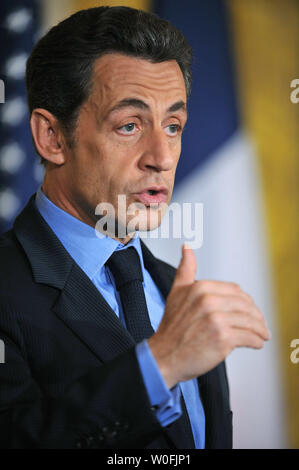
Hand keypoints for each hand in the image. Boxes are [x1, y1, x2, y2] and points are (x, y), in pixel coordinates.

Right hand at [148, 244, 270, 388]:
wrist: (164, 356)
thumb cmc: (171, 328)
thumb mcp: (176, 292)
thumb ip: (185, 269)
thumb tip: (187, 247)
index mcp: (201, 287)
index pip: (235, 290)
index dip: (246, 301)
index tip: (250, 310)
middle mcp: (208, 301)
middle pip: (245, 305)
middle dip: (256, 315)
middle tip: (260, 324)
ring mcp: (216, 320)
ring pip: (250, 321)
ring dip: (260, 329)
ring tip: (262, 334)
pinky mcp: (223, 339)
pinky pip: (249, 337)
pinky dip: (256, 341)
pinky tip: (257, 343)